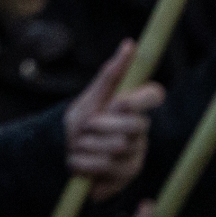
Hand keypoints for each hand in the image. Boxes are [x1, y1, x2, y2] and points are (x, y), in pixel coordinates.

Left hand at [64, 40, 163, 201]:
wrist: (61, 152)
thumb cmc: (79, 120)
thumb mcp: (90, 97)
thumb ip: (111, 75)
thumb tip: (130, 43)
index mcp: (133, 107)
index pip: (154, 94)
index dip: (139, 100)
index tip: (117, 104)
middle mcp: (140, 129)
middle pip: (136, 125)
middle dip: (103, 126)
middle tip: (85, 127)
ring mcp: (137, 152)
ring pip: (120, 147)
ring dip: (90, 145)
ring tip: (78, 146)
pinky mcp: (129, 174)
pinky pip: (111, 168)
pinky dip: (87, 163)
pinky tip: (79, 163)